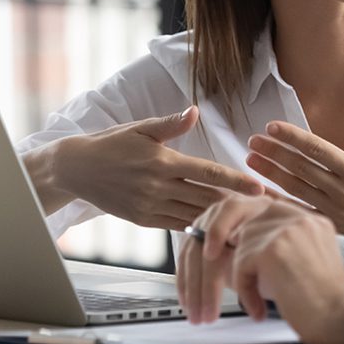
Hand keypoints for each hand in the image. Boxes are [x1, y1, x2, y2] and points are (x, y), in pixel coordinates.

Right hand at [28, 107, 264, 229]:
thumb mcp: (140, 128)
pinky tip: (220, 232)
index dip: (236, 182)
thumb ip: (170, 123)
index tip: (260, 189)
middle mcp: (159, 186)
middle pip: (208, 198)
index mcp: (163, 161)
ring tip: (250, 226)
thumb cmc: (112, 144)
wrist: (76, 170)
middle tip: (267, 212)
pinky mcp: (145, 220)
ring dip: (222, 221)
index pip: (208, 172)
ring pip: (195, 216)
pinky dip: (199, 229)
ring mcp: (151, 207)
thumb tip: (194, 111)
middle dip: (238, 205)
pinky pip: (178, 226)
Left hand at [178, 195, 343, 343]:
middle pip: (240, 218)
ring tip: (255, 303)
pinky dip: (244, 291)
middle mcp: (298, 215)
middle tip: (210, 271)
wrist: (342, 320)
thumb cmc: (322, 303)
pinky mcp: (275, 248)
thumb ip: (273, 244)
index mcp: (305, 216)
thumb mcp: (300, 261)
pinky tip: (259, 310)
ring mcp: (287, 228)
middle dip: (221, 247)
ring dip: (240, 278)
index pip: (256, 207)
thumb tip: (231, 244)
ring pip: (238, 246)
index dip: (232, 226)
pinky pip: (239, 266)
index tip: (216, 247)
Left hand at [245, 100, 343, 233]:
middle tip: (253, 139)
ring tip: (250, 158)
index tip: (272, 126)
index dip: (294, 137)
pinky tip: (260, 193)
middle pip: (301, 167)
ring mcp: (332, 210)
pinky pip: (298, 213)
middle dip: (275, 151)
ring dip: (271, 173)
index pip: (319, 149)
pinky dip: (278, 203)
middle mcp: (342, 190)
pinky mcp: (328, 227)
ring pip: (296, 188)